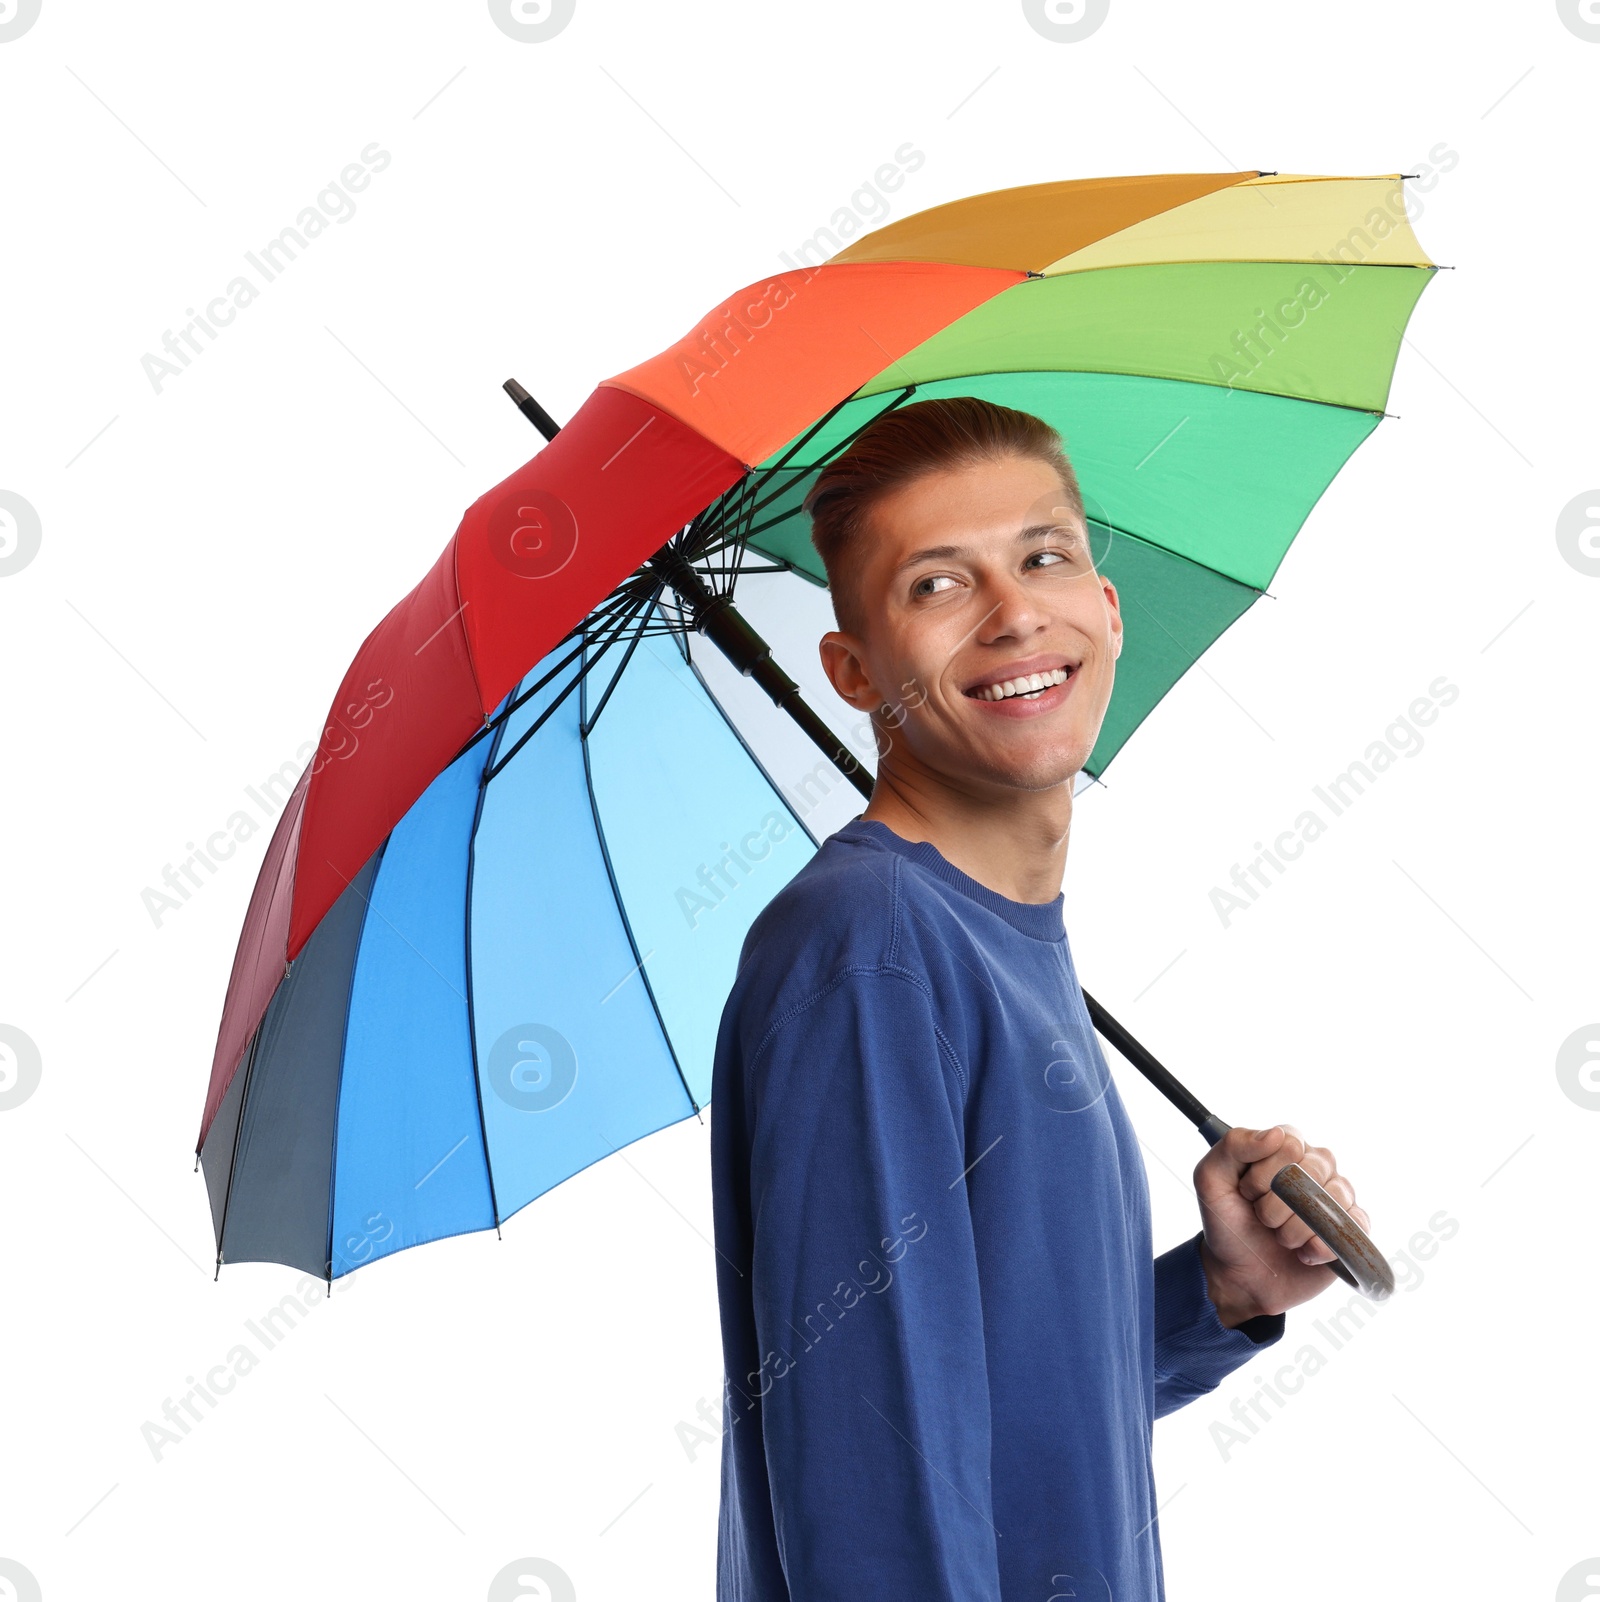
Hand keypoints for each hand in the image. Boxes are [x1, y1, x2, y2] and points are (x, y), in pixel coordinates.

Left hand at [1193, 1124, 1371, 1324]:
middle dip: (1278, 1205)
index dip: (1264, 1174)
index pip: (1290, 1144)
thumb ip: (1234, 1146)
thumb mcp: (1211, 1181)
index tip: (1247, 1193)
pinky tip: (1303, 1253)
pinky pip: (1353, 1228)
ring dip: (1297, 1229)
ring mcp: (1336, 1197)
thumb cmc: (1227, 1223)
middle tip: (1263, 1220)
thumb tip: (1276, 1134)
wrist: (1241, 1275)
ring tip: (1281, 1239)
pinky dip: (1322, 1246)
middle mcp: (1315, 1166)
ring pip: (1333, 1201)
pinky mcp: (1351, 1229)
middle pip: (1314, 1171)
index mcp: (1284, 1147)